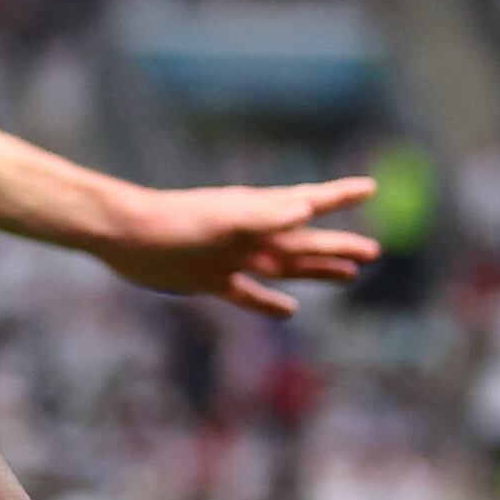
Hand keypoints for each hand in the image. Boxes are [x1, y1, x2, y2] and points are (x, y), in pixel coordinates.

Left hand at [89, 175, 380, 319]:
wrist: (126, 235)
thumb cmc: (174, 221)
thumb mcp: (223, 218)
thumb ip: (263, 215)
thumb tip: (306, 209)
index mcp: (260, 213)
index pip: (310, 202)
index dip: (340, 196)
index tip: (370, 187)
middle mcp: (252, 235)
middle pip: (306, 242)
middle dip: (339, 246)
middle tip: (374, 251)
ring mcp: (233, 258)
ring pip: (286, 267)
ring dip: (316, 270)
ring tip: (348, 276)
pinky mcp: (211, 279)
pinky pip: (249, 294)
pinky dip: (270, 303)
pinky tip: (289, 311)